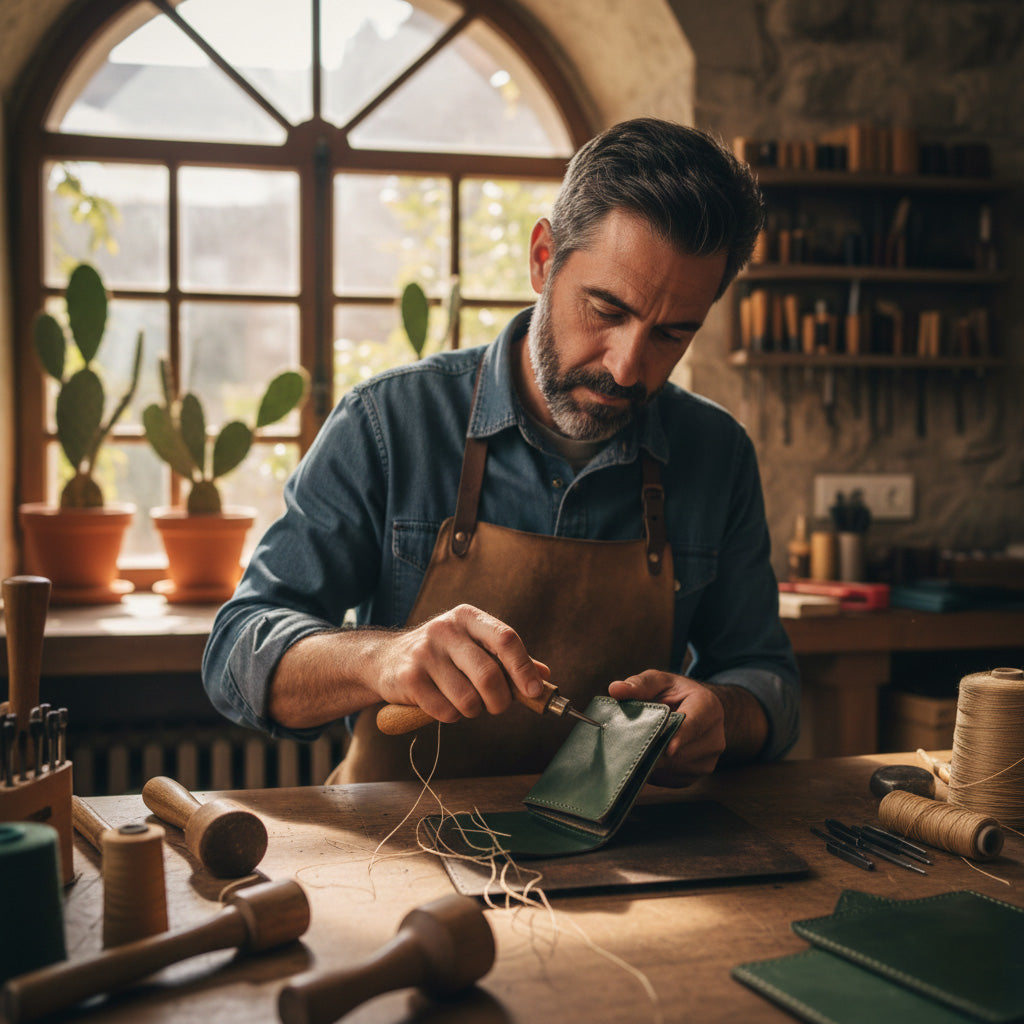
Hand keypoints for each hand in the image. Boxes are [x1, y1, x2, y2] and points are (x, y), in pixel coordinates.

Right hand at [375, 604, 548, 722]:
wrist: (386, 658)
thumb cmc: (442, 655)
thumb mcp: (473, 646)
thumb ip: (507, 660)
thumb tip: (544, 676)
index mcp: (467, 617)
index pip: (506, 639)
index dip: (524, 668)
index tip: (534, 692)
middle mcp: (445, 629)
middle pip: (489, 675)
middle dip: (500, 700)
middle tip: (498, 706)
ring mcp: (424, 653)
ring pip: (468, 699)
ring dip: (474, 710)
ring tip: (465, 701)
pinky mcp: (408, 678)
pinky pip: (445, 711)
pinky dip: (451, 716)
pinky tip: (442, 703)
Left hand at [607, 671, 725, 786]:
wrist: (695, 711)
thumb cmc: (673, 693)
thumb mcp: (658, 681)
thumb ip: (639, 684)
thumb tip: (616, 689)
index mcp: (708, 707)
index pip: (694, 725)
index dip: (680, 737)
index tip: (668, 749)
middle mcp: (714, 737)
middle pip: (681, 752)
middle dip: (653, 749)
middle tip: (628, 743)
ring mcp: (707, 760)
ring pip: (673, 768)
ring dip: (652, 761)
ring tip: (638, 746)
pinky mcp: (696, 775)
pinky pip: (670, 779)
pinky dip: (654, 771)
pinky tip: (647, 756)